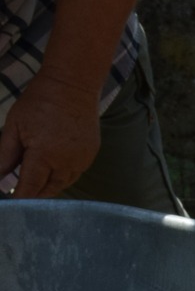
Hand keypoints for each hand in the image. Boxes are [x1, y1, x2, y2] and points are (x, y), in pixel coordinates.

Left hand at [0, 71, 102, 197]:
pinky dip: (62, 176)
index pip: (30, 188)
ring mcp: (82, 161)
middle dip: (34, 194)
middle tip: (21, 192)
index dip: (20, 198)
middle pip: (48, 190)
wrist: (72, 87)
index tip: (12, 203)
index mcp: (44, 156)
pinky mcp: (91, 156)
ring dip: (48, 186)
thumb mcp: (14, 127)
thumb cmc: (38, 103)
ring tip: (35, 181)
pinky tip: (52, 168)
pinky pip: (74, 174)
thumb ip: (5, 156)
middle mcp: (66, 163)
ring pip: (63, 184)